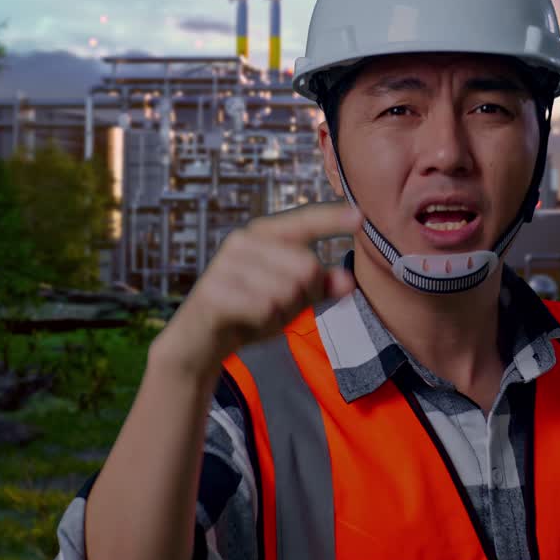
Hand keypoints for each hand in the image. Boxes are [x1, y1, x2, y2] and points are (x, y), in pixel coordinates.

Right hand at [154, 201, 361, 379]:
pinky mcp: (214, 291)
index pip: (305, 221)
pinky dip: (265, 322)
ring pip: (287, 290)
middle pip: (307, 267)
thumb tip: (349, 280)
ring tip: (260, 314)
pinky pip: (265, 308)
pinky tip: (248, 321)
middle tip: (279, 306)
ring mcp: (225, 264)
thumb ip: (320, 288)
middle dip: (303, 296)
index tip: (361, 217)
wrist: (199, 342)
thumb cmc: (248, 312)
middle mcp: (243, 241)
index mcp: (263, 235)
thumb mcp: (291, 299)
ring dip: (281, 312)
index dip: (333, 219)